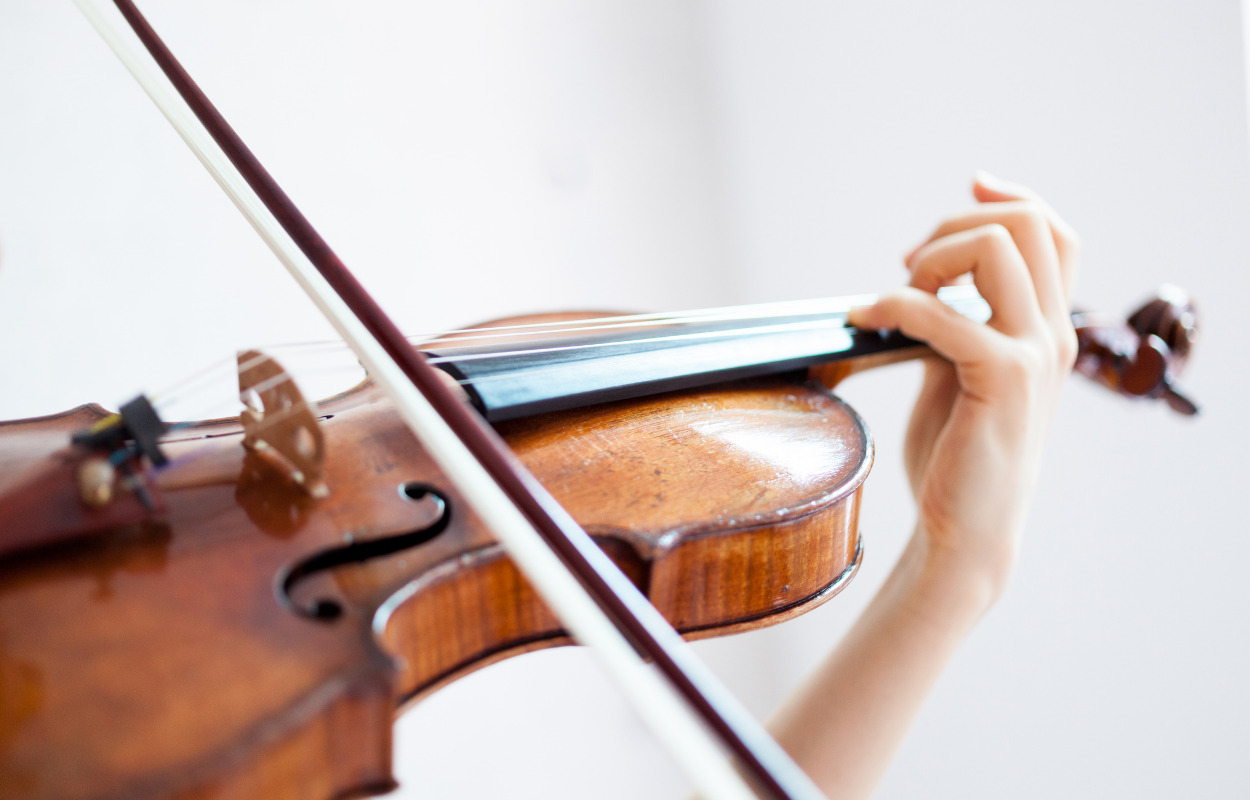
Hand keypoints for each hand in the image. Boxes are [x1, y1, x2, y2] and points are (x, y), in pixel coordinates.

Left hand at [847, 173, 1079, 603]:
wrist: (965, 530)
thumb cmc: (956, 456)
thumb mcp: (960, 375)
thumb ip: (957, 328)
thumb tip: (920, 291)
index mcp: (1048, 329)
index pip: (1057, 232)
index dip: (1012, 196)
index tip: (969, 186)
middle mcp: (1054, 334)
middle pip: (1029, 223)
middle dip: (958, 223)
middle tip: (912, 264)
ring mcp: (1034, 354)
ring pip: (998, 247)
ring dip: (933, 256)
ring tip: (895, 299)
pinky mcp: (1001, 378)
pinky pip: (943, 310)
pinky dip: (893, 304)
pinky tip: (864, 322)